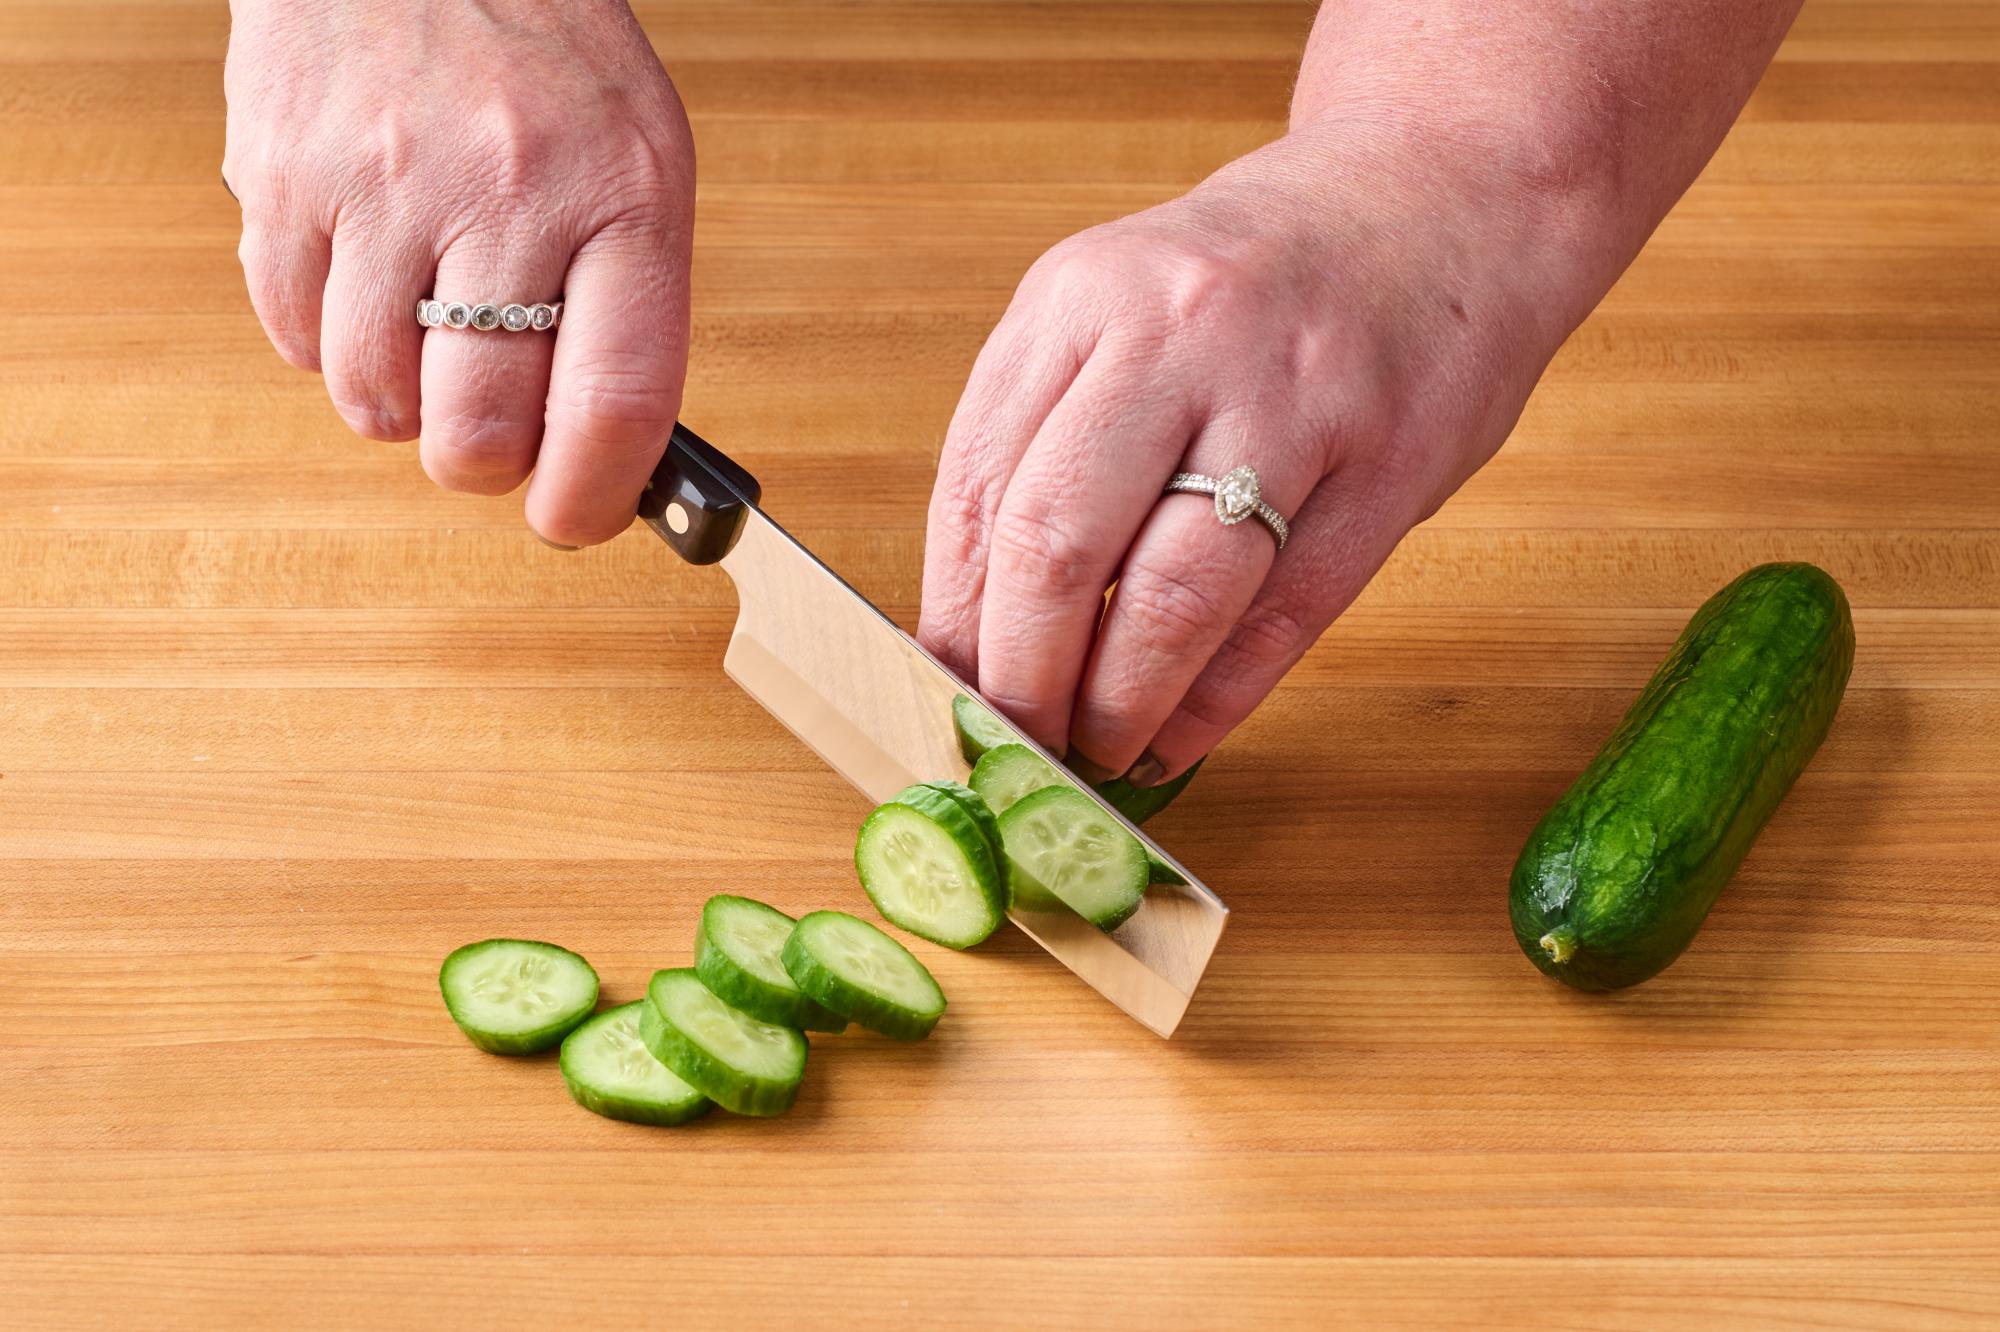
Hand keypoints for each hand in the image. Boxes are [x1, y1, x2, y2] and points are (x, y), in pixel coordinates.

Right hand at [223, 0, 692, 545]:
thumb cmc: (542, 59)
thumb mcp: (641, 162)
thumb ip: (631, 311)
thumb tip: (606, 464)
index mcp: (625, 196)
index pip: (615, 404)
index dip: (591, 497)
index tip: (572, 518)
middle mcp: (508, 190)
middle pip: (476, 431)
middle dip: (482, 464)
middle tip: (488, 433)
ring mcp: (385, 183)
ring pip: (374, 402)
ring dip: (400, 402)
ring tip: (425, 328)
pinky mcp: (282, 176)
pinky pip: (290, 338)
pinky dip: (325, 344)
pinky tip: (364, 280)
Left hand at [919, 121, 1591, 784]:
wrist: (1444, 192)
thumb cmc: (1257, 277)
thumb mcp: (1118, 308)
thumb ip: (1045, 436)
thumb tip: (971, 620)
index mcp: (1082, 296)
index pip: (974, 489)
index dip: (950, 621)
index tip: (939, 697)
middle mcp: (1178, 336)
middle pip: (1056, 547)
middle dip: (1020, 680)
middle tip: (1014, 747)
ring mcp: (1292, 399)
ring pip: (1172, 598)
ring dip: (1117, 706)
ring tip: (1094, 755)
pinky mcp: (1389, 465)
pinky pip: (1282, 618)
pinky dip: (1215, 700)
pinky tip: (1178, 737)